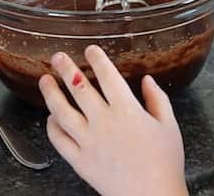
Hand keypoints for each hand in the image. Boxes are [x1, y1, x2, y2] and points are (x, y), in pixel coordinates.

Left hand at [39, 46, 187, 195]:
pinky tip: (50, 117)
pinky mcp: (80, 161)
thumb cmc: (164, 162)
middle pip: (79, 89)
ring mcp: (88, 142)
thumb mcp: (169, 125)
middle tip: (58, 56)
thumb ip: (157, 99)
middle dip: (66, 69)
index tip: (91, 50)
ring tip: (44, 80)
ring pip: (62, 112)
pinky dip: (52, 127)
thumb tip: (147, 80)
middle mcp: (104, 122)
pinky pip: (59, 140)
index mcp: (127, 110)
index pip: (108, 77)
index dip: (98, 60)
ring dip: (51, 93)